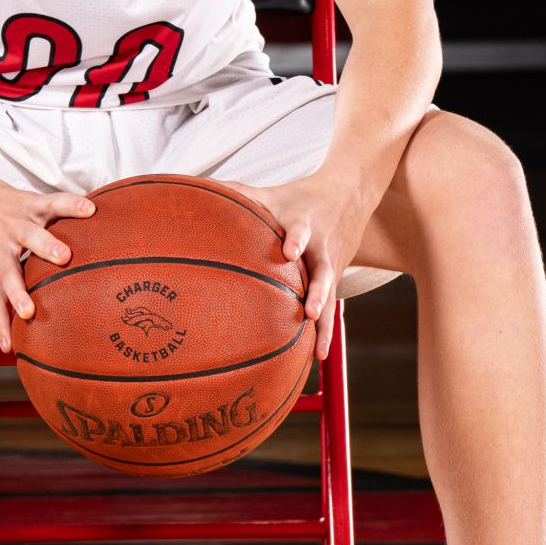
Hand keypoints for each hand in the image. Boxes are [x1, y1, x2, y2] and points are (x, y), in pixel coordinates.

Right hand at [0, 163, 94, 353]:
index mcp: (28, 207)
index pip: (54, 202)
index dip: (72, 205)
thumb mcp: (20, 196)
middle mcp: (13, 227)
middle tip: (64, 257)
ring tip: (28, 312)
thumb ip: (48, 211)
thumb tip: (86, 223)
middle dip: (48, 247)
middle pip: (33, 236)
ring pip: (9, 271)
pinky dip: (0, 321)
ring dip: (18, 292)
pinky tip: (8, 344)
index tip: (91, 209)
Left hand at [243, 170, 372, 361]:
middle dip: (319, 291)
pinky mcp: (336, 280)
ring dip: (325, 324)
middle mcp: (321, 247)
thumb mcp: (271, 193)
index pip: (301, 231)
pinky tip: (317, 357)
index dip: (296, 240)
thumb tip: (196, 187)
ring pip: (331, 297)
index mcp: (303, 224)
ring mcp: (331, 266)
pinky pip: (332, 309)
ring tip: (318, 351)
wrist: (348, 195)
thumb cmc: (296, 199)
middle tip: (310, 311)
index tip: (290, 252)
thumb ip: (238, 193)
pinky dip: (326, 333)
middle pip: (324, 270)